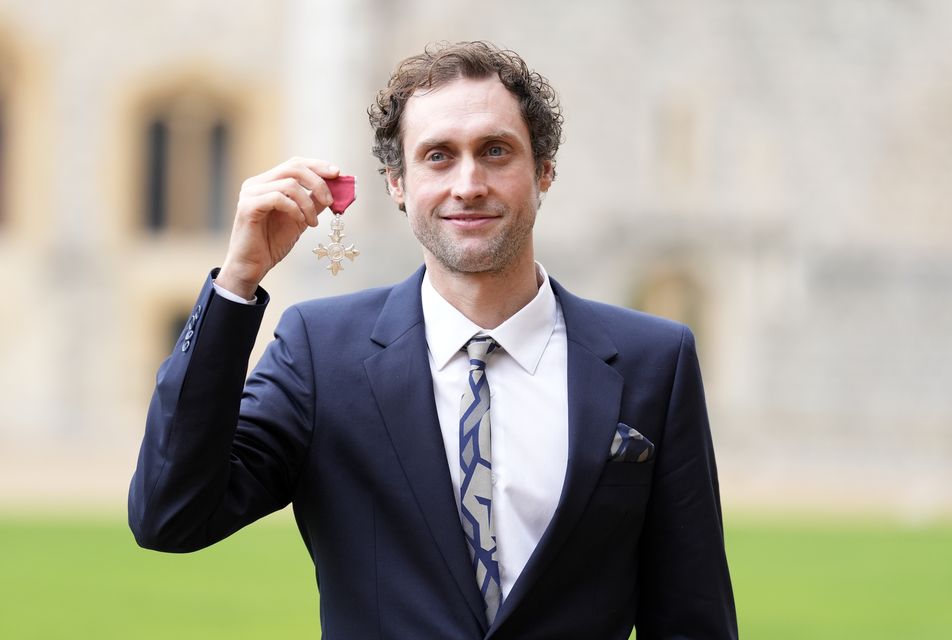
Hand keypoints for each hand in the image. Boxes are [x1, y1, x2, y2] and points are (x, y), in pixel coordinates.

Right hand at [217, 158, 339, 298]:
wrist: (252, 266)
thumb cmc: (272, 243)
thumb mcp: (301, 219)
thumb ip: (314, 203)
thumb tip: (336, 190)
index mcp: (267, 182)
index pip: (295, 164)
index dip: (318, 166)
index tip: (337, 173)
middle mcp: (256, 183)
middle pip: (293, 167)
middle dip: (318, 182)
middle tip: (330, 201)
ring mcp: (250, 193)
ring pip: (289, 184)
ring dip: (308, 204)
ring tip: (313, 222)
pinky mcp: (247, 206)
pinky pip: (278, 198)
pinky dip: (294, 209)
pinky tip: (300, 222)